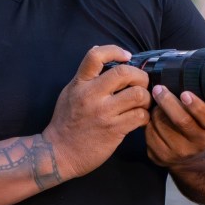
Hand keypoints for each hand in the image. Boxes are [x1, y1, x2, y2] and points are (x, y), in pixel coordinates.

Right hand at [42, 45, 150, 178]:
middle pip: (125, 73)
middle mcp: (91, 95)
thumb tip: (101, 57)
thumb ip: (86, 77)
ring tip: (142, 103)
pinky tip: (139, 118)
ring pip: (138, 94)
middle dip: (140, 76)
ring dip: (146, 97)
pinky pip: (140, 116)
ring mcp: (103, 113)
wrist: (58, 153)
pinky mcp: (114, 130)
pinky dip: (145, 116)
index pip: (95, 56)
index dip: (115, 51)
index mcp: (80, 83)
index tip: (126, 57)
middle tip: (142, 84)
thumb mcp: (70, 93)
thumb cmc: (66, 122)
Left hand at [146, 85, 204, 167]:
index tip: (185, 93)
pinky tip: (153, 120)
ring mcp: (179, 153)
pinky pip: (149, 134)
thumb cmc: (196, 124)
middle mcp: (198, 144)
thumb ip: (200, 99)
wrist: (192, 153)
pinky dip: (148, 123)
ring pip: (161, 125)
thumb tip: (182, 78)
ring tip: (158, 106)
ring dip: (156, 111)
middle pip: (180, 120)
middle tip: (159, 89)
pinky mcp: (161, 158)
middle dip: (167, 101)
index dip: (196, 106)